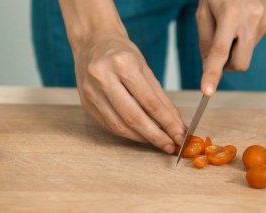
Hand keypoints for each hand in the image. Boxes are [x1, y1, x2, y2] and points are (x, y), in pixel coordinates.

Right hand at [74, 33, 185, 152]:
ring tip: (158, 142)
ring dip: (142, 138)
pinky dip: (128, 133)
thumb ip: (160, 97)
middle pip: (133, 117)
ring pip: (120, 126)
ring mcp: (91, 93)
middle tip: (171, 146)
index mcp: (123, 65)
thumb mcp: (145, 68)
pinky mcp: (86, 104)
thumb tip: (175, 123)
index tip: (179, 135)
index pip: (150, 102)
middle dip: (155, 136)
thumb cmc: (122, 53)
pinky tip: (141, 135)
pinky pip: (110, 125)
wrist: (92, 43)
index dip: (167, 123)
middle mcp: (104, 78)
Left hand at [196, 0, 265, 95]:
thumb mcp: (203, 11)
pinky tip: (242, 20)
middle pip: (240, 64)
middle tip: (219, 51)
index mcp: (231, 15)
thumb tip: (209, 66)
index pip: (220, 52)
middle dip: (227, 66)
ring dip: (235, 46)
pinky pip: (253, 43)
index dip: (213, 74)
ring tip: (231, 22)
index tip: (207, 92)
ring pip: (246, 53)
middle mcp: (252, 20)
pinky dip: (244, 38)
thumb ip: (205, 41)